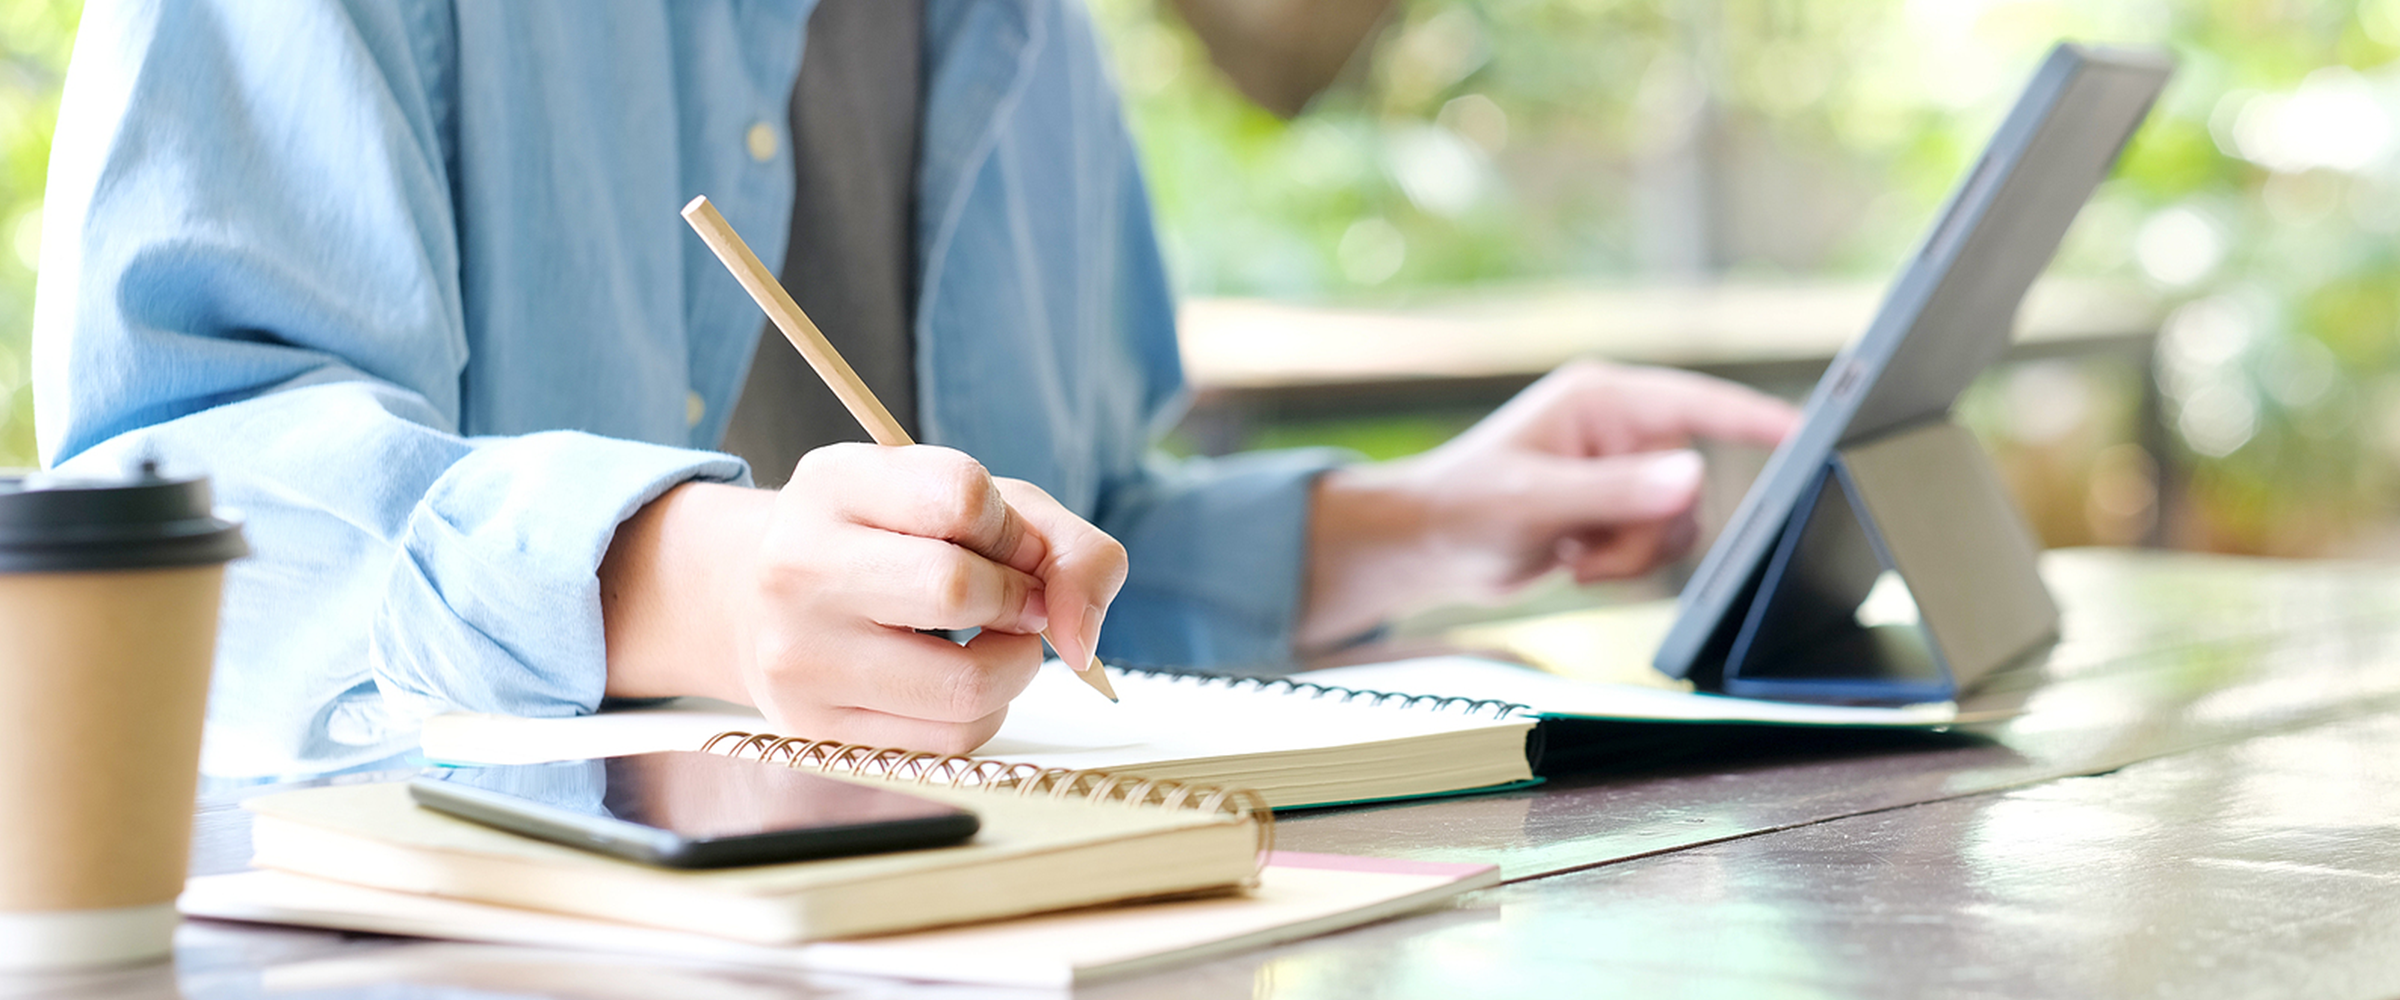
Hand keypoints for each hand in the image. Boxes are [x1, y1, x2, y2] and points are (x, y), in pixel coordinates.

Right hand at [600, 444, 1128, 753]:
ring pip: (966, 685)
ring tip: (991, 642)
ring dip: (1013, 665)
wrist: (757, 602)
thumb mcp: (968, 505)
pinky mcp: (816, 730)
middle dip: (1020, 601)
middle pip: (958, 589)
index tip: (1006, 544)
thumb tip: (1081, 638)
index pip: (962, 495)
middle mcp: (799, 567)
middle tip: (1014, 602)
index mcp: (834, 485)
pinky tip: (957, 679)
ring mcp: (800, 656)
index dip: (1013, 528)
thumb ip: (1064, 547)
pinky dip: (984, 709)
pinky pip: (951, 738)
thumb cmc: (889, 545)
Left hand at [1299, 361, 1797, 648]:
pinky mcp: (1619, 509)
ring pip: (1680, 525)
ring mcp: (1623, 472)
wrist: (1428, 549)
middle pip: (1692, 486)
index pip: (1699, 404)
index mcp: (1603, 400)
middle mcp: (1621, 430)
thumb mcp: (1538, 500)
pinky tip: (1574, 560)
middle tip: (1588, 547)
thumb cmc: (1462, 505)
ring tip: (1573, 554)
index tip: (1808, 435)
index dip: (1756, 420)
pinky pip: (1659, 547)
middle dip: (1645, 531)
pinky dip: (1622, 566)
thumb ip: (1617, 492)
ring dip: (1632, 554)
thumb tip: (1693, 478)